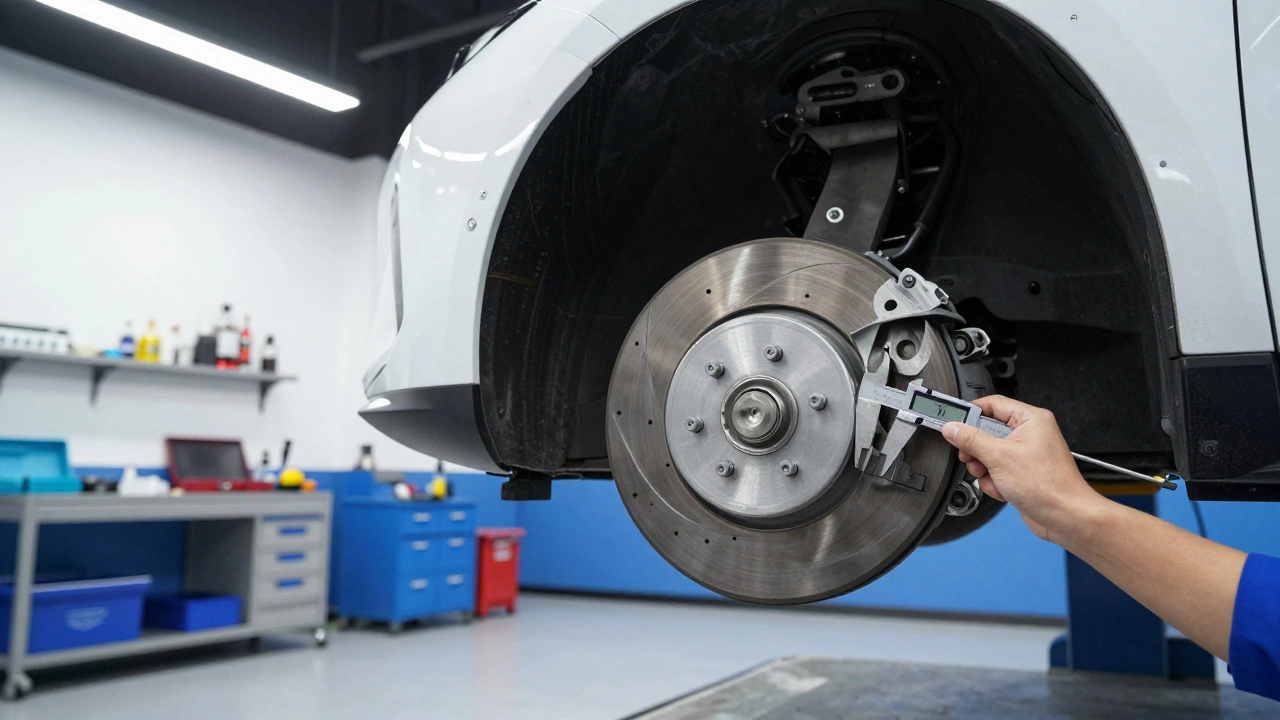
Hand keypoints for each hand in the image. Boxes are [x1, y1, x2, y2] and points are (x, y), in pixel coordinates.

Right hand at [941, 395, 1100, 542]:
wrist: (1065, 517)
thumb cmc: (1049, 486)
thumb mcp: (999, 457)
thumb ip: (971, 440)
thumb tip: (953, 428)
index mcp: (1031, 419)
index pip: (992, 404)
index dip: (971, 413)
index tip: (954, 423)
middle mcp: (1030, 434)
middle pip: (987, 431)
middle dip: (977, 449)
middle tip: (971, 456)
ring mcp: (1026, 454)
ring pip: (989, 453)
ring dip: (985, 469)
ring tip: (992, 477)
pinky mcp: (1023, 472)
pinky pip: (997, 470)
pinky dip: (995, 481)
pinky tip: (1003, 489)